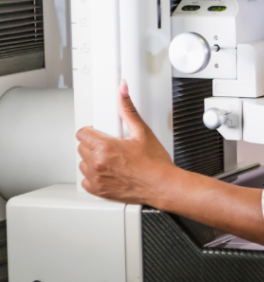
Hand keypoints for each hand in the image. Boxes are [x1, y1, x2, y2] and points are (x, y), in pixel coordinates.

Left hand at [77, 81, 173, 203]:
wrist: (163, 185)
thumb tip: (122, 91)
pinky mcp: (98, 191)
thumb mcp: (142, 131)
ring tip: (112, 160)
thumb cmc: (155, 163)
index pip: (82, 133)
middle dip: (94, 145)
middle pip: (82, 148)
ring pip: (83, 163)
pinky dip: (95, 177)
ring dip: (93, 160)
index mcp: (105, 147)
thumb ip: (128, 109)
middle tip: (112, 147)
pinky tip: (110, 172)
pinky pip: (86, 181)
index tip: (102, 134)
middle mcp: (97, 163)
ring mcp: (96, 178)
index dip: (93, 131)